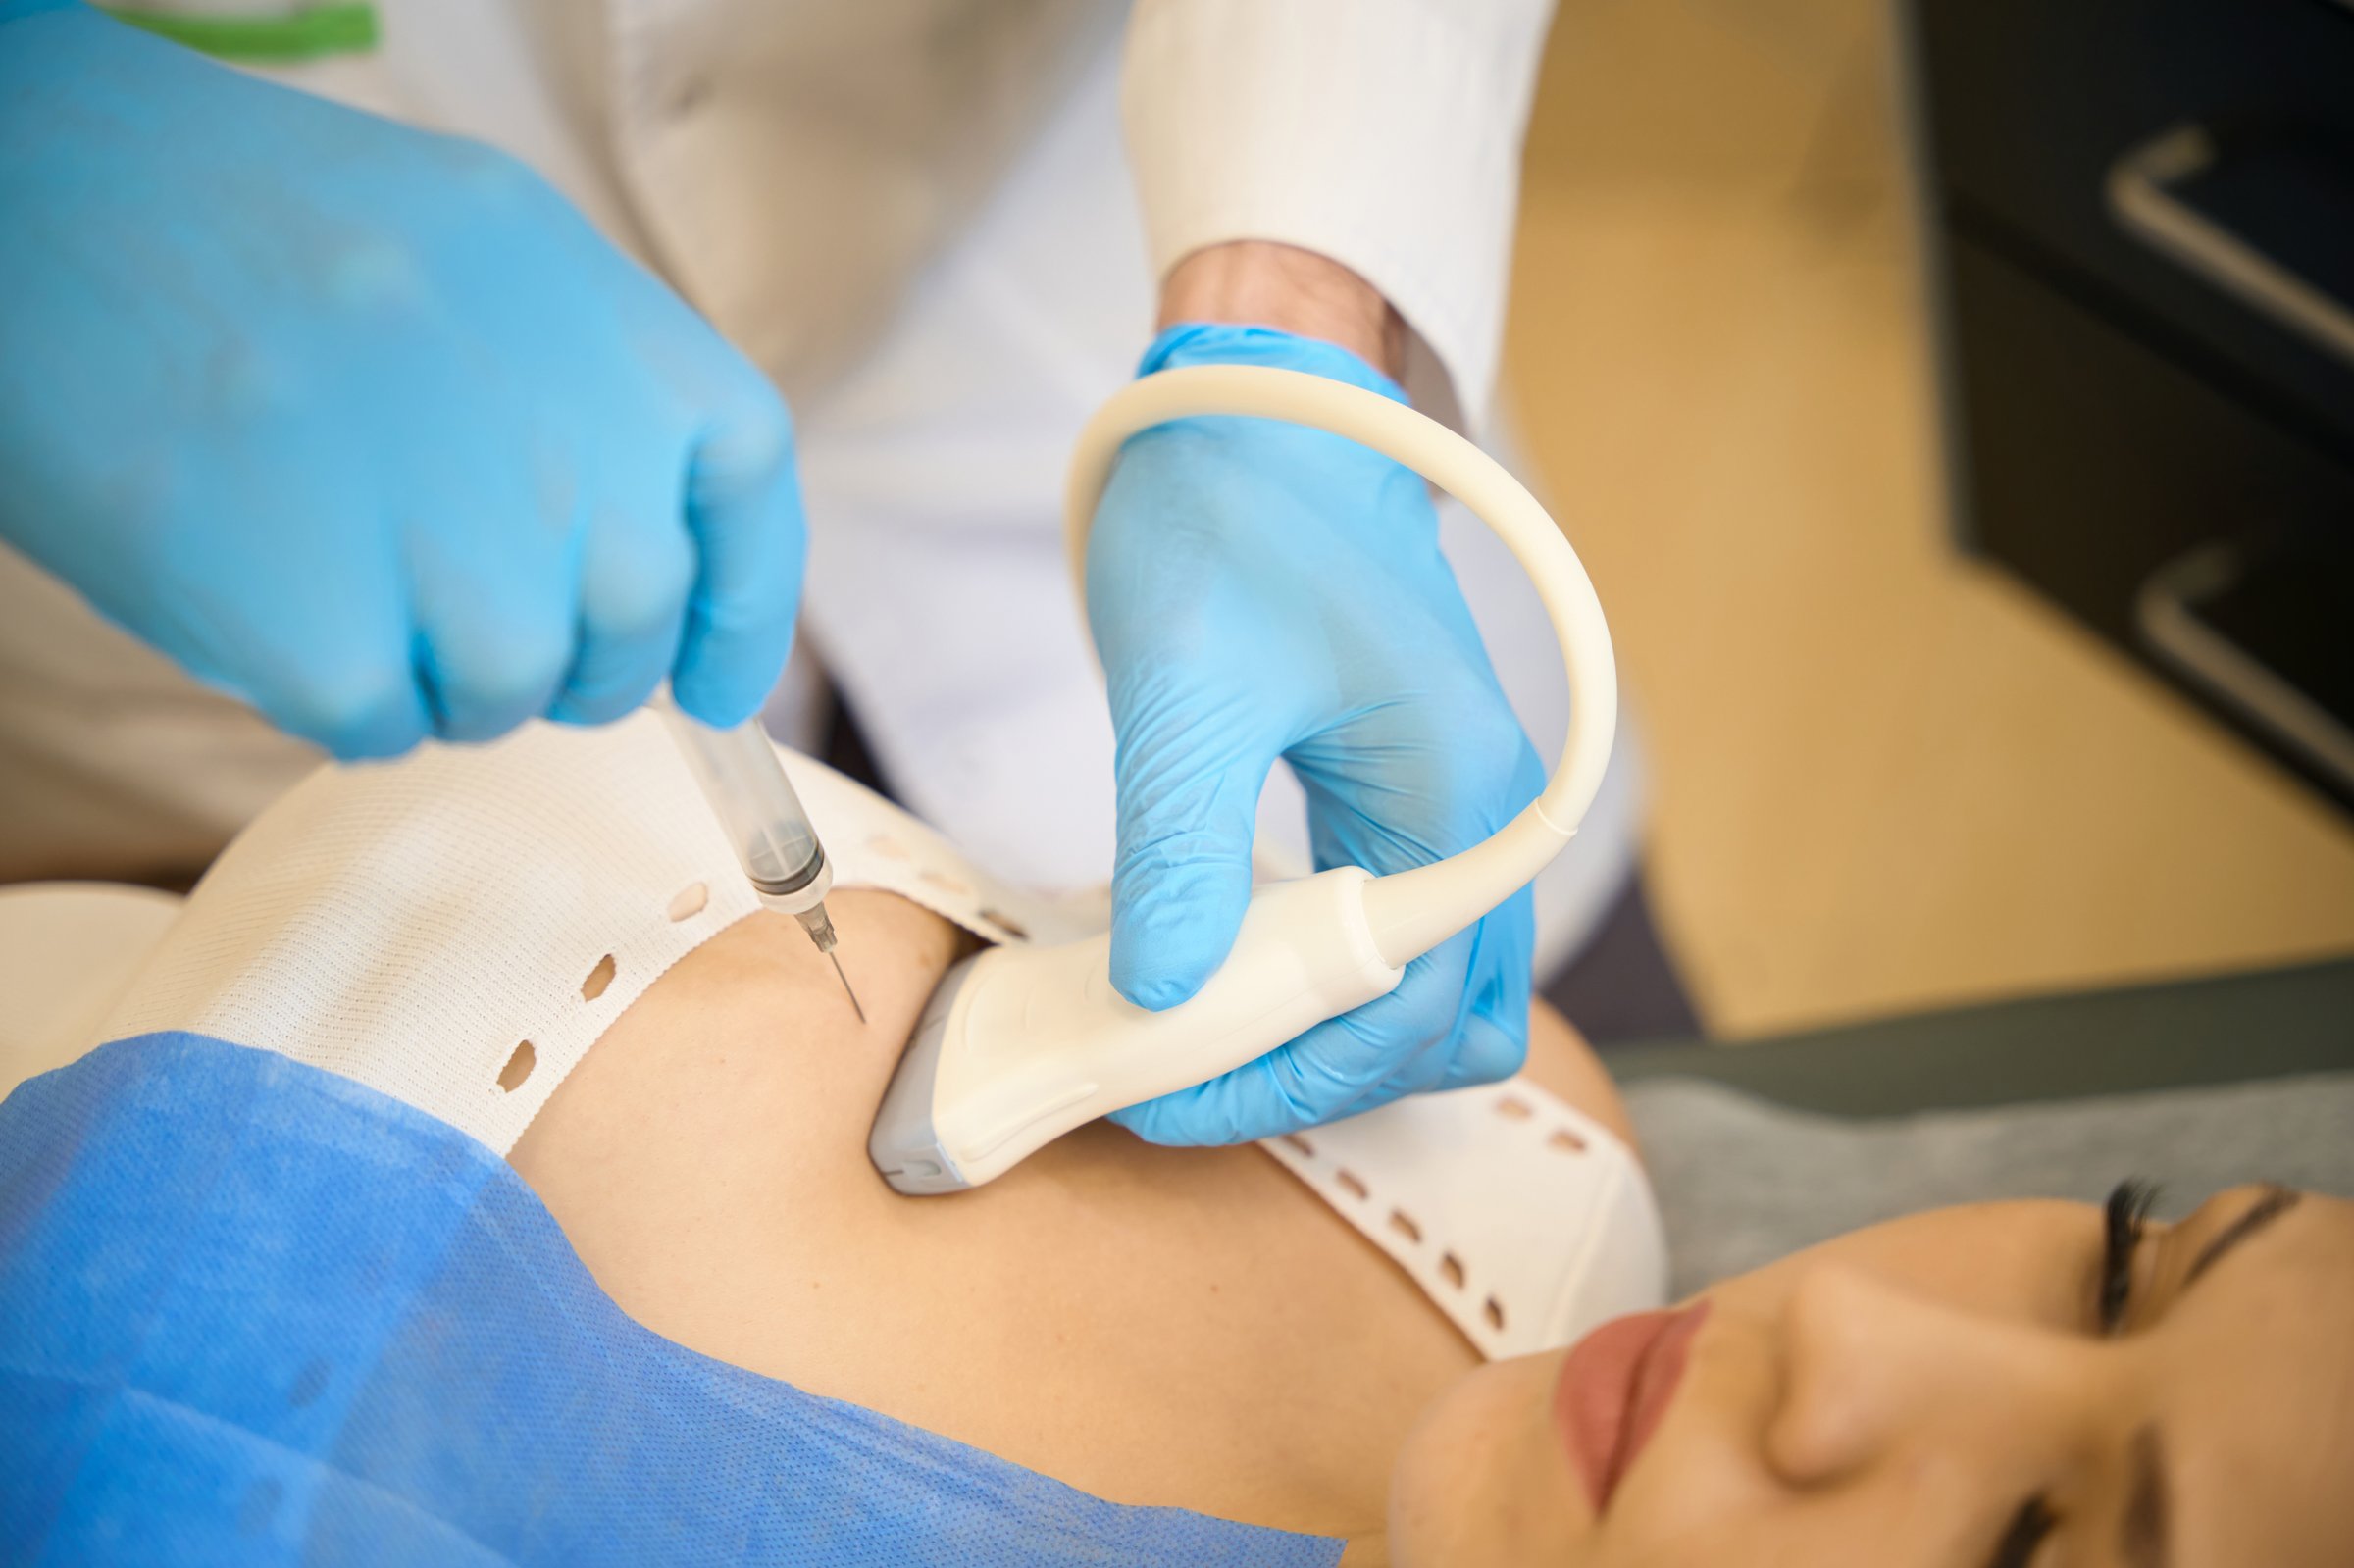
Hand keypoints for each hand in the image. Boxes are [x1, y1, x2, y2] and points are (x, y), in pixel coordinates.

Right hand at [0, 3, 801, 755]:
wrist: (31, 194)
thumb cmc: (247, 240)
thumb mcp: (476, 258)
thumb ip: (590, 400)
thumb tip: (665, 579)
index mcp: (604, 314)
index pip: (747, 487)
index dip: (743, 609)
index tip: (715, 682)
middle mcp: (560, 424)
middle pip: (634, 616)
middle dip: (570, 657)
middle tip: (463, 607)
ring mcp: (449, 529)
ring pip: (516, 689)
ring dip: (441, 673)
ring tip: (338, 567)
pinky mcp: (324, 626)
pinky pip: (384, 725)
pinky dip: (333, 694)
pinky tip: (264, 588)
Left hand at [1089, 319, 1543, 1144]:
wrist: (1269, 408)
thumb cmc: (1238, 513)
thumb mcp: (1187, 686)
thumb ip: (1182, 849)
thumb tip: (1162, 996)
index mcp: (1460, 796)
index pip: (1396, 1011)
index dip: (1277, 1076)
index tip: (1155, 1092)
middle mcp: (1487, 819)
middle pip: (1442, 1027)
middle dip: (1314, 1073)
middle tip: (1175, 1073)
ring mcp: (1460, 809)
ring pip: (1434, 995)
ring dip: (1328, 1036)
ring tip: (1196, 1031)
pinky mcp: (1415, 797)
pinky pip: (1397, 936)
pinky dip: (1324, 981)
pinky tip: (1224, 964)